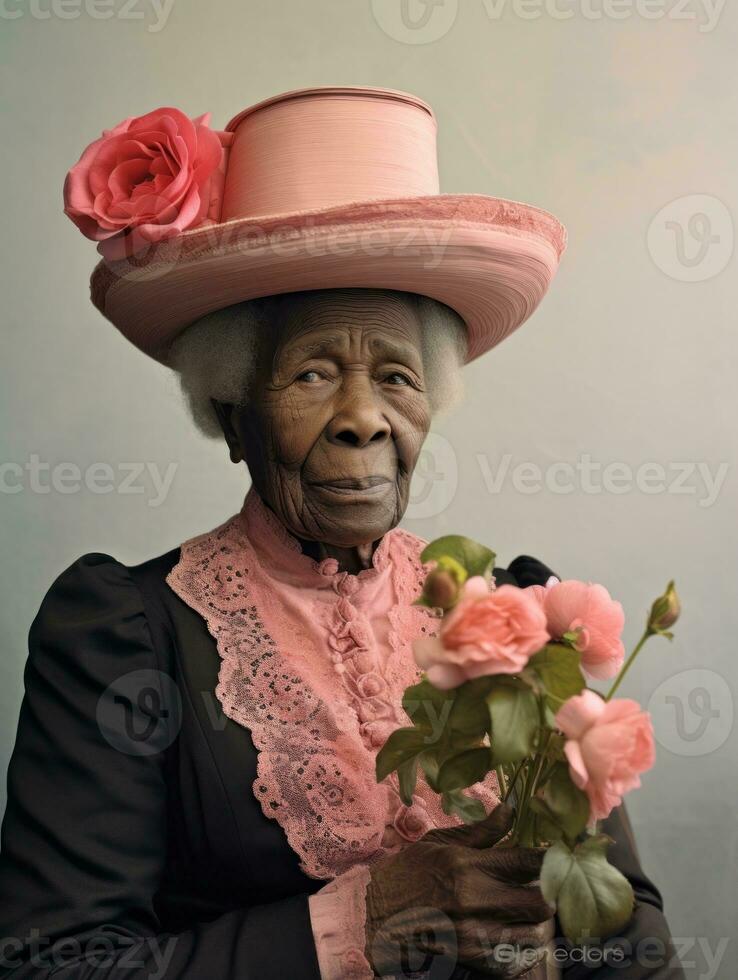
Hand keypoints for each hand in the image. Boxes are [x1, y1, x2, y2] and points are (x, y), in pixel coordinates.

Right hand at [365, 803, 554, 978]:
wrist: (375, 916)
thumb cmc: (409, 873)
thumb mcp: (440, 843)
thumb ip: (482, 831)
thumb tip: (511, 809)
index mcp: (469, 865)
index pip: (527, 861)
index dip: (551, 859)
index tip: (560, 856)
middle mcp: (476, 900)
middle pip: (541, 902)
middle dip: (549, 894)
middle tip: (546, 887)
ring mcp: (476, 935)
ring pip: (535, 935)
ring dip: (538, 923)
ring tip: (529, 911)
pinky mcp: (473, 960)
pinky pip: (518, 960)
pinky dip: (525, 949)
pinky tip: (517, 935)